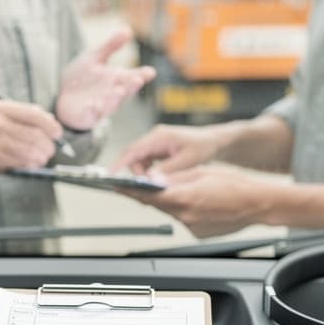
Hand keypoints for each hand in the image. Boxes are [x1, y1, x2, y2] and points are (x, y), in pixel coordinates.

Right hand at [0, 100, 63, 173]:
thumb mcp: (1, 114)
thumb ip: (25, 115)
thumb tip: (50, 121)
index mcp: (2, 107)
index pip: (35, 115)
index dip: (51, 126)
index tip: (57, 134)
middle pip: (35, 134)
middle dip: (48, 145)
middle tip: (50, 149)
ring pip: (30, 150)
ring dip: (41, 157)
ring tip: (42, 158)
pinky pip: (20, 162)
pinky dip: (30, 164)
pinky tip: (31, 163)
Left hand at [55, 28, 156, 130]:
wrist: (60, 94)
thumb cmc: (81, 77)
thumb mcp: (94, 57)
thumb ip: (110, 46)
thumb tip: (128, 30)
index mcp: (117, 79)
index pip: (133, 77)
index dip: (143, 75)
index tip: (150, 72)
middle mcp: (112, 94)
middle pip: (125, 91)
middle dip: (131, 86)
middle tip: (137, 79)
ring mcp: (101, 106)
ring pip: (110, 104)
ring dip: (114, 98)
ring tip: (118, 90)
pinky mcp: (87, 116)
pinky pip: (91, 114)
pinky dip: (92, 110)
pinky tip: (93, 104)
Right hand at [112, 124, 228, 175]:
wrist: (213, 141)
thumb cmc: (203, 147)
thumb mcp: (187, 161)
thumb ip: (167, 170)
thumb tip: (151, 180)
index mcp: (159, 137)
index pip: (134, 150)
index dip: (120, 163)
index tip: (110, 174)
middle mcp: (154, 138)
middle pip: (133, 156)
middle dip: (136, 173)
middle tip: (144, 187)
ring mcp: (155, 143)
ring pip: (138, 160)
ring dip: (143, 173)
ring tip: (157, 183)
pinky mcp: (157, 149)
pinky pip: (145, 161)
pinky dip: (148, 171)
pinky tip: (159, 177)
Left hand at [118, 165, 277, 237]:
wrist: (258, 204)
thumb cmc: (235, 185)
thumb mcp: (202, 173)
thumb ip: (175, 179)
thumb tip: (155, 180)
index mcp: (184, 198)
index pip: (149, 195)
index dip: (130, 191)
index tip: (117, 187)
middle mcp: (185, 216)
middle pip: (158, 205)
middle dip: (151, 195)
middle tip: (144, 185)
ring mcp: (192, 228)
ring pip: (172, 213)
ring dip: (172, 203)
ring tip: (189, 192)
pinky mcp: (198, 234)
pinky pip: (185, 220)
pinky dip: (186, 212)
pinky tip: (201, 204)